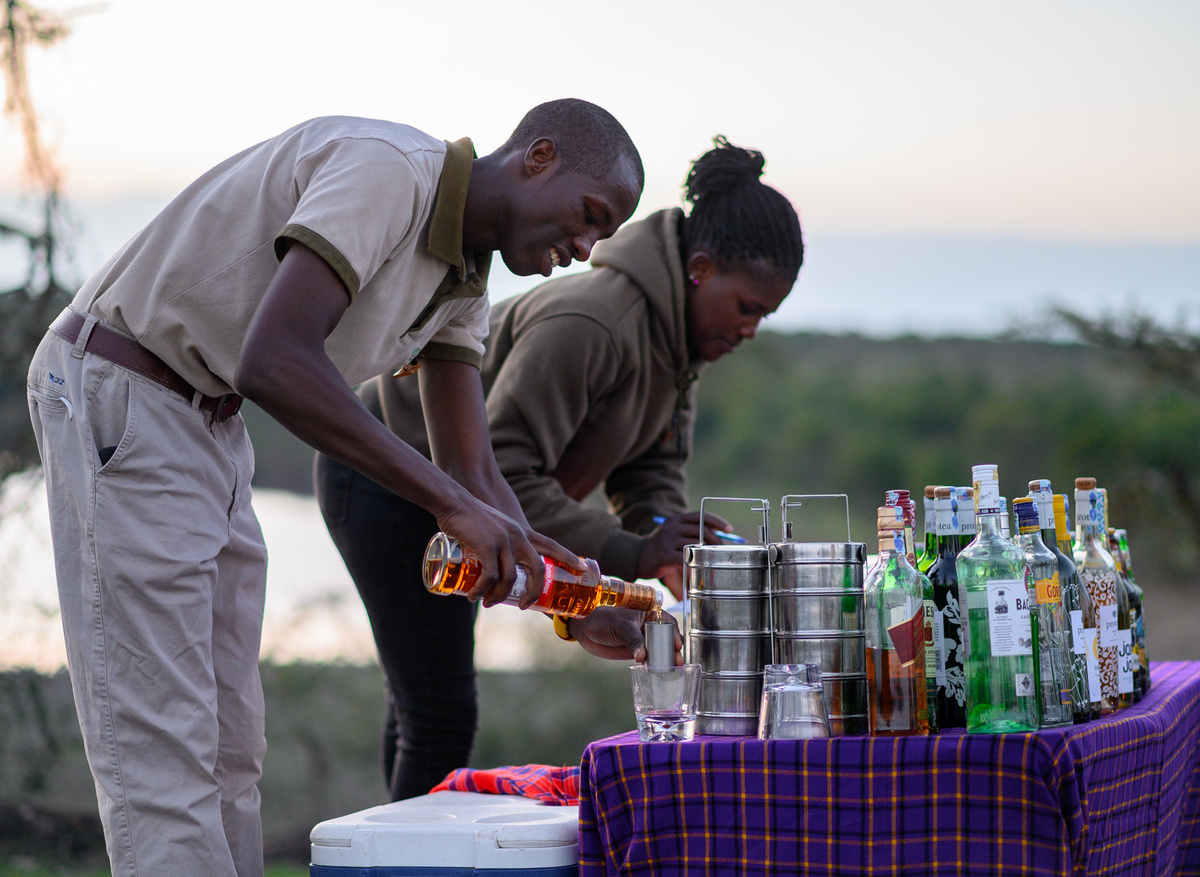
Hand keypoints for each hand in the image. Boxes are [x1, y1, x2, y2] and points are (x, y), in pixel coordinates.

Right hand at [437, 499, 582, 608]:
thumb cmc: (472, 517)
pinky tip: (474, 596)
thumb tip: (498, 568)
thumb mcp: (496, 528)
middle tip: (525, 605)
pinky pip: (490, 577)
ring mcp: (504, 541)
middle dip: (534, 591)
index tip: (583, 569)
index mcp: (522, 532)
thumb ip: (503, 543)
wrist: (454, 503)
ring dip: (499, 596)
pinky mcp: (487, 546)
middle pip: (537, 569)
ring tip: (488, 602)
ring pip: (511, 578)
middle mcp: (518, 536)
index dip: (568, 557)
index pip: (551, 545)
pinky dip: (483, 590)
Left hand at [566, 607, 682, 664]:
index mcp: (649, 613)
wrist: (585, 628)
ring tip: (670, 669)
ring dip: (665, 659)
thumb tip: (643, 656)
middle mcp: (649, 626)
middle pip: (667, 638)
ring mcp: (643, 639)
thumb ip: (633, 640)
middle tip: (677, 661)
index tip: (677, 645)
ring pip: (659, 649)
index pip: (668, 622)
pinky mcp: (636, 651)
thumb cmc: (603, 618)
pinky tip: (656, 671)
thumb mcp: (621, 626)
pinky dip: (653, 664)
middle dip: (673, 650)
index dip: (674, 633)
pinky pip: (649, 658)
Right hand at [636, 511, 734, 599]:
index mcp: (676, 520)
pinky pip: (686, 558)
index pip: (700, 516)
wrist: (639, 557)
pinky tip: (700, 566)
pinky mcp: (665, 555)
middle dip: (716, 540)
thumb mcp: (676, 534)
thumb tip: (720, 536)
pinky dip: (696, 562)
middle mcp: (672, 527)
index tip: (730, 529)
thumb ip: (693, 533)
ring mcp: (667, 541)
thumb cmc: (664, 547)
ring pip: (695, 544)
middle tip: (723, 549)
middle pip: (700, 530)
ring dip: (708, 552)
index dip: (717, 521)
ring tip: (714, 559)